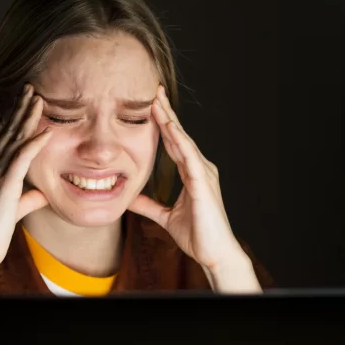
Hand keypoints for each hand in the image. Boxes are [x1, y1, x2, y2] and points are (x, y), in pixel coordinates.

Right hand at [0, 83, 52, 296]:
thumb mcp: (12, 213)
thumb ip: (26, 200)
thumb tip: (41, 193)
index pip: (2, 141)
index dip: (12, 120)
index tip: (23, 103)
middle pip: (6, 133)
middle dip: (19, 110)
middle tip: (30, 88)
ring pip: (12, 140)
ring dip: (27, 118)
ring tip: (38, 98)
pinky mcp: (3, 187)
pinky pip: (20, 159)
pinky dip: (34, 143)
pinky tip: (45, 131)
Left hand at [128, 85, 260, 291]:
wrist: (214, 254)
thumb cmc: (197, 235)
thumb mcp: (165, 216)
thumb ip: (149, 205)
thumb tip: (130, 199)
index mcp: (192, 172)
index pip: (174, 142)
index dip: (162, 123)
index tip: (150, 104)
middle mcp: (199, 168)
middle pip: (179, 135)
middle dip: (166, 112)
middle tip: (153, 90)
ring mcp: (203, 174)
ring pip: (184, 141)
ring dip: (170, 121)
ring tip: (157, 101)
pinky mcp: (203, 183)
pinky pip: (189, 157)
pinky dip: (179, 141)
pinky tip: (169, 128)